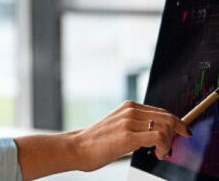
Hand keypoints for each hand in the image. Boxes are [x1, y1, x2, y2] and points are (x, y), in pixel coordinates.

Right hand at [71, 100, 189, 170]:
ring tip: (160, 153)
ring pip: (165, 126)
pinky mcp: (128, 136)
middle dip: (178, 131)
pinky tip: (157, 154)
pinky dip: (164, 147)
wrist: (78, 147)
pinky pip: (159, 137)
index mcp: (128, 106)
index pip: (161, 111)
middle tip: (173, 146)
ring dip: (169, 142)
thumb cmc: (96, 141)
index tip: (183, 132)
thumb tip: (155, 132)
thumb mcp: (117, 125)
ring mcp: (129, 122)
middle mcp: (130, 111)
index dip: (176, 122)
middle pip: (167, 116)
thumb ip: (134, 124)